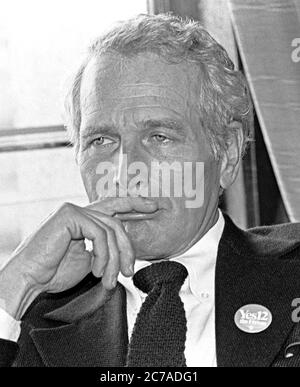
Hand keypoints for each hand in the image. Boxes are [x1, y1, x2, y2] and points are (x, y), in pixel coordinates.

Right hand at [0, 197, 157, 318]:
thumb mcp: (89, 260)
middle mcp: (80, 211)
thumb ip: (105, 250)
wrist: (28, 280)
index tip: (152, 206)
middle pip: (116, 221)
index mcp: (84, 220)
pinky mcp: (69, 215)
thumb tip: (125, 254)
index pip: (113, 206)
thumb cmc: (53, 272)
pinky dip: (103, 255)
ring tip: (108, 280)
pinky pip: (99, 234)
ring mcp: (74, 211)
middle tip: (129, 269)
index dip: (134, 203)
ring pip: (110, 230)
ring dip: (114, 260)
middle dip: (128, 246)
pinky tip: (96, 271)